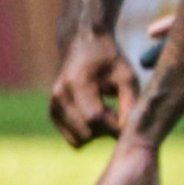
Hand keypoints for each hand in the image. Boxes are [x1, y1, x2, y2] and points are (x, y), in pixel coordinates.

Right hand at [46, 28, 140, 144]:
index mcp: (77, 82)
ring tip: (107, 115)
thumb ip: (130, 103)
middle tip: (117, 116)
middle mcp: (59, 95)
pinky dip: (86, 133)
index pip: (94, 117)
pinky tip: (96, 116)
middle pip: (85, 131)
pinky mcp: (53, 113)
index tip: (126, 117)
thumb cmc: (110, 61)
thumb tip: (127, 131)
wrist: (85, 45)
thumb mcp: (127, 76)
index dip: (114, 124)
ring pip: (77, 139)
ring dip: (95, 134)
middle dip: (105, 131)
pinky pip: (72, 137)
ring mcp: (53, 105)